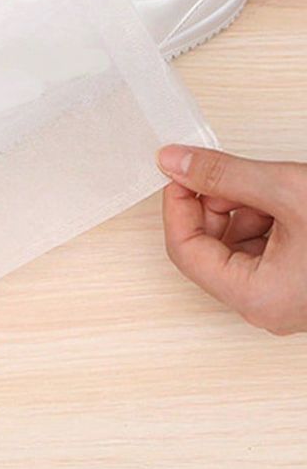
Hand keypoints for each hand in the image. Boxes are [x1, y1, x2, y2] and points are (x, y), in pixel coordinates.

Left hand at [158, 144, 306, 334]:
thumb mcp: (285, 189)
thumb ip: (223, 174)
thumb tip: (175, 162)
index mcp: (258, 296)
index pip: (185, 250)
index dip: (178, 203)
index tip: (182, 170)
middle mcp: (266, 306)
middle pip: (207, 247)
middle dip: (215, 202)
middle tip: (232, 172)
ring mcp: (281, 296)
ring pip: (233, 244)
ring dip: (241, 207)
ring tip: (272, 187)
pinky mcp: (296, 283)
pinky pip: (259, 247)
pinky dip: (262, 217)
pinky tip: (285, 200)